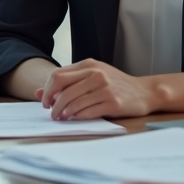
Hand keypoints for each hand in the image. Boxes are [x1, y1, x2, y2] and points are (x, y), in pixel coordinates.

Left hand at [36, 59, 157, 119]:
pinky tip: (74, 119)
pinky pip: (88, 111)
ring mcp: (105, 88)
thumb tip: (39, 93)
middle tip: (51, 113)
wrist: (144, 92)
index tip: (46, 101)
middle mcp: (96, 74)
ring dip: (63, 112)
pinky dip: (77, 117)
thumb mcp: (93, 76)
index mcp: (89, 64)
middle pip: (63, 88)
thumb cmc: (116, 84)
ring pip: (74, 101)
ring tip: (61, 118)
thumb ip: (68, 82)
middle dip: (52, 103)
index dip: (47, 90)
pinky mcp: (112, 102)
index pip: (58, 75)